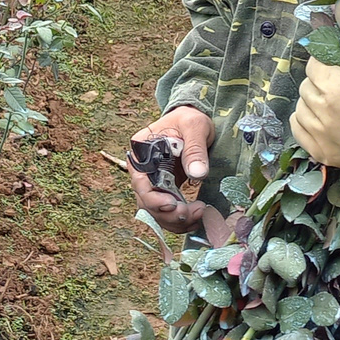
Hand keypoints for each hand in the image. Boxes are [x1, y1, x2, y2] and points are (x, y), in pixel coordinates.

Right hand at [128, 105, 213, 231]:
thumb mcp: (195, 126)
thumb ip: (195, 148)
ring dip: (175, 220)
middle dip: (168, 214)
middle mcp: (142, 171)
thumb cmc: (191, 119)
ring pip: (156, 212)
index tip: (174, 204)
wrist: (195, 122)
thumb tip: (197, 174)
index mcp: (141, 152)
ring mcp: (153, 183)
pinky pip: (168, 212)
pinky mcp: (166, 191)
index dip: (153, 199)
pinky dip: (180, 221)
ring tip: (199, 213)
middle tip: (192, 213)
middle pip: (147, 202)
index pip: (140, 183)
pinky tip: (197, 218)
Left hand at [290, 0, 339, 200]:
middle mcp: (322, 114)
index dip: (328, 62)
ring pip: (301, 109)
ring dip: (313, 102)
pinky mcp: (326, 156)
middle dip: (321, 80)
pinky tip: (323, 120)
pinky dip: (306, 124)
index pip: (314, 65)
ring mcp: (323, 138)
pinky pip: (300, 134)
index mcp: (333, 87)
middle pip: (307, 86)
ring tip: (335, 101)